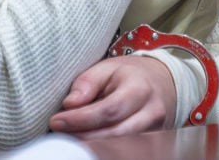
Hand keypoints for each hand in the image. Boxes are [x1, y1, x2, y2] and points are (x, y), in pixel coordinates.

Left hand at [47, 55, 176, 139]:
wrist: (162, 83)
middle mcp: (151, 114)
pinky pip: (123, 152)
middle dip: (82, 138)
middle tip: (58, 135)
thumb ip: (88, 82)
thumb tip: (70, 103)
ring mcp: (155, 133)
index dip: (80, 120)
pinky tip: (86, 146)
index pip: (108, 110)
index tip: (56, 121)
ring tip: (68, 141)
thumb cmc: (129, 75)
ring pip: (119, 149)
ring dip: (91, 147)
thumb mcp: (108, 67)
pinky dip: (103, 151)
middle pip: (113, 135)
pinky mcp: (152, 146)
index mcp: (140, 89)